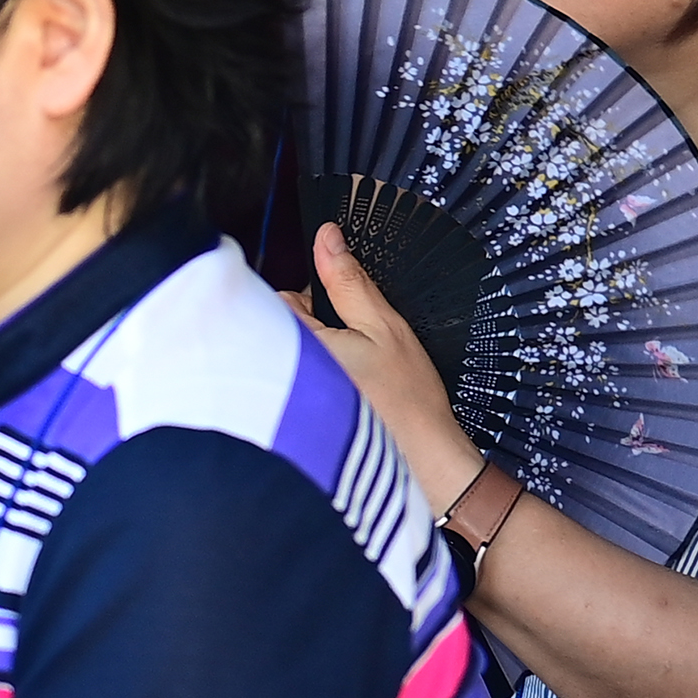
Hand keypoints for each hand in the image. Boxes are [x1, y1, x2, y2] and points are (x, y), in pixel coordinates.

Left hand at [299, 223, 471, 505]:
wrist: (421, 459)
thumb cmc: (406, 401)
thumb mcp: (383, 327)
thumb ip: (348, 281)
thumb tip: (326, 238)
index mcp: (295, 345)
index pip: (277, 299)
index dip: (308, 298)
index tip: (333, 309)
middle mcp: (277, 374)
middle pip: (278, 327)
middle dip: (308, 328)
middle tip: (350, 346)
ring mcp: (281, 399)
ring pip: (285, 355)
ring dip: (309, 356)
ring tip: (351, 375)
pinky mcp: (291, 420)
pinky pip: (290, 384)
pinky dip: (310, 384)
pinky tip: (344, 395)